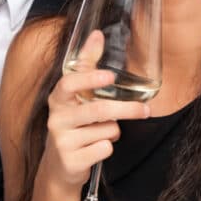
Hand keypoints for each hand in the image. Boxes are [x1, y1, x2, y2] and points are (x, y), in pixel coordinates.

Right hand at [38, 30, 149, 198]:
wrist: (60, 166)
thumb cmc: (74, 124)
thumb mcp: (76, 96)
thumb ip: (86, 65)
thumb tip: (97, 34)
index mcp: (57, 98)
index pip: (69, 83)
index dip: (89, 79)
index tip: (109, 76)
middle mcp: (56, 118)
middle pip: (98, 110)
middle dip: (126, 109)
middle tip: (145, 110)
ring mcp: (62, 141)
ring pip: (106, 131)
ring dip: (113, 132)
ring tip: (101, 133)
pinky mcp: (71, 160)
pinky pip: (104, 149)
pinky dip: (108, 148)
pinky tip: (95, 149)